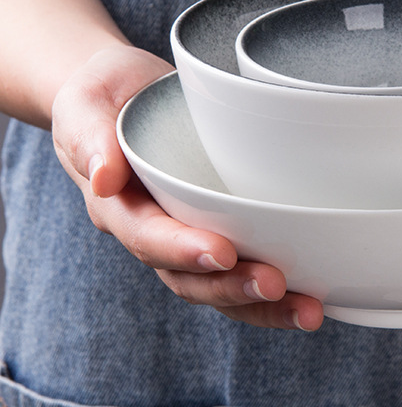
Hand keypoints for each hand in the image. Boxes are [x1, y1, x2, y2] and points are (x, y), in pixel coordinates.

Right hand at [51, 44, 324, 330]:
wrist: (121, 95)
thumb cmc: (103, 98)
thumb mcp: (85, 107)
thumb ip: (90, 139)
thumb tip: (104, 179)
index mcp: (120, 208)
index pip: (148, 238)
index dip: (182, 250)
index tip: (222, 252)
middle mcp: (153, 233)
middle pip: (189, 278)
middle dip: (233, 287)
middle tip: (276, 285)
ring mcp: (186, 236)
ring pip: (220, 286)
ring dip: (262, 304)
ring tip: (308, 311)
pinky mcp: (215, 229)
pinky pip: (239, 271)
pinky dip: (273, 293)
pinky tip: (311, 297)